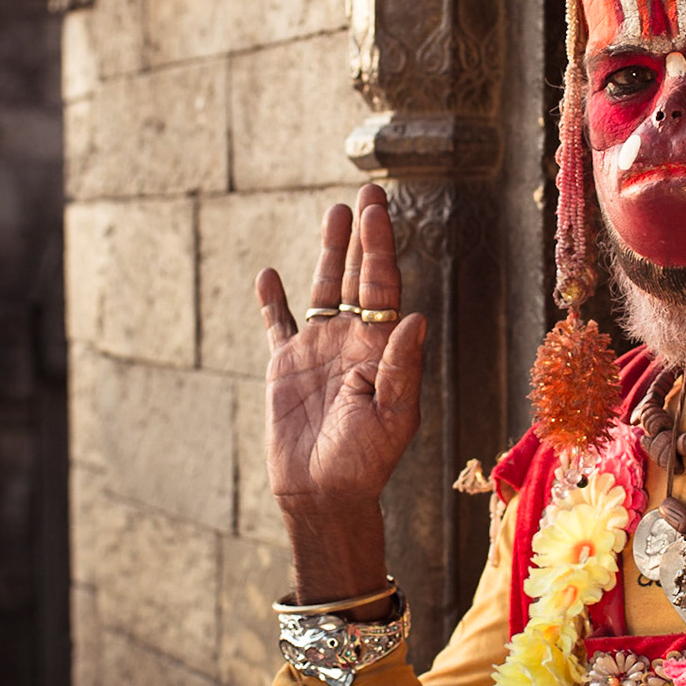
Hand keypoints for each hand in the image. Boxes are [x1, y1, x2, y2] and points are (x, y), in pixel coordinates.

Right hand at [255, 184, 426, 613]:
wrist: (323, 495)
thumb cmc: (365, 463)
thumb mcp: (393, 417)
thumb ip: (402, 366)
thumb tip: (416, 315)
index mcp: (383, 348)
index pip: (383, 287)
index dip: (381, 247)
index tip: (378, 210)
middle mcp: (353, 340)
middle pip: (360, 277)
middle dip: (364, 235)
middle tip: (370, 191)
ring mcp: (319, 350)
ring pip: (324, 289)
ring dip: (330, 252)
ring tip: (335, 211)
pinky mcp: (286, 366)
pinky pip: (278, 325)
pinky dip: (272, 301)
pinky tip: (269, 274)